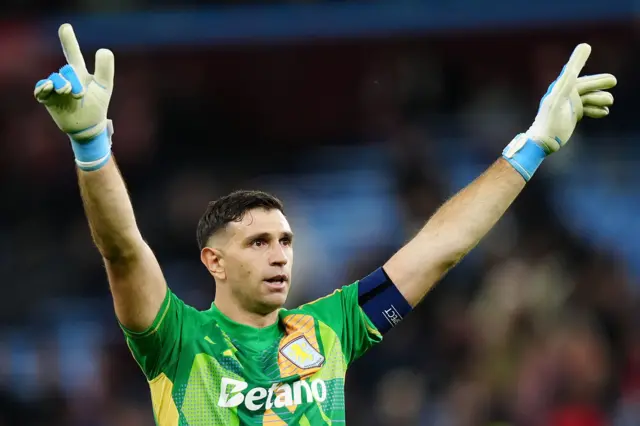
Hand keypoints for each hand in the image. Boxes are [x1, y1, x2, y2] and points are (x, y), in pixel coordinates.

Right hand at [34, 23, 114, 140]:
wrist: (88, 127)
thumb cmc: (97, 106)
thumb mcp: (104, 86)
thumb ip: (105, 69)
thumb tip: (104, 50)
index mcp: (79, 73)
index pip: (73, 54)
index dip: (68, 41)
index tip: (65, 27)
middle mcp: (66, 78)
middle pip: (67, 70)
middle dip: (74, 80)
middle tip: (81, 94)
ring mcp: (56, 87)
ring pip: (55, 79)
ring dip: (62, 85)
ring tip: (69, 92)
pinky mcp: (48, 98)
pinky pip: (41, 89)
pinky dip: (44, 88)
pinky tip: (48, 87)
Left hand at [503, 44, 615, 180]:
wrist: (544, 141)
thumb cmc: (551, 118)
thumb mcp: (561, 95)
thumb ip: (569, 76)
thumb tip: (578, 58)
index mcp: (560, 88)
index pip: (574, 72)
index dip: (579, 60)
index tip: (586, 47)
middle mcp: (565, 95)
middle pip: (586, 86)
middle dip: (599, 83)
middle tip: (614, 81)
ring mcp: (569, 106)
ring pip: (589, 98)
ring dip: (600, 99)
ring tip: (610, 102)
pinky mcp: (573, 117)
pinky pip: (588, 110)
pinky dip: (596, 110)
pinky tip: (605, 112)